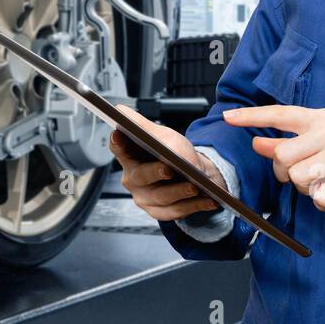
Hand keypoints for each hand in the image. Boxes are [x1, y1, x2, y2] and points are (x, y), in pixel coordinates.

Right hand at [108, 103, 226, 221]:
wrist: (193, 174)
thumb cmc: (174, 153)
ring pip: (162, 196)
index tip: (118, 134)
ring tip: (195, 186)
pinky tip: (208, 199)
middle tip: (169, 169)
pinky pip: (176, 211)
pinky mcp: (160, 212)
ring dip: (180, 192)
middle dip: (155, 172)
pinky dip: (194, 205)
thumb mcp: (162, 135)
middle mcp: (133, 179)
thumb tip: (120, 111)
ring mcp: (145, 198)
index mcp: (129, 157)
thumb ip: (142, 125)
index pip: (118, 148)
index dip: (117, 142)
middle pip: (141, 176)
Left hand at [225, 105, 324, 212]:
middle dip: (284, 173)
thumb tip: (259, 143)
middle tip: (305, 175)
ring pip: (297, 179)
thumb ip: (294, 141)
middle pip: (282, 156)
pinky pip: (320, 197)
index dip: (252, 117)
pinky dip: (324, 202)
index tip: (228, 118)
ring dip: (307, 189)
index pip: (280, 114)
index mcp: (323, 118)